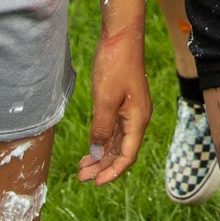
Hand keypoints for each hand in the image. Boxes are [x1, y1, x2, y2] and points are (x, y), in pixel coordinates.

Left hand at [78, 21, 147, 184]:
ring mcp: (131, 110)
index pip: (127, 155)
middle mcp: (137, 117)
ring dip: (102, 156)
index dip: (112, 172)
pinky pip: (115, 129)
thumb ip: (101, 129)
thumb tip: (97, 154)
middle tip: (81, 177)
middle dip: (103, 167)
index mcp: (137, 119)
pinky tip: (91, 147)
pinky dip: (103, 141)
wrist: (121, 37)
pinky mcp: (124, 102)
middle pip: (123, 151)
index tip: (95, 183)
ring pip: (118, 141)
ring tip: (83, 167)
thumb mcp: (104, 100)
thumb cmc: (115, 66)